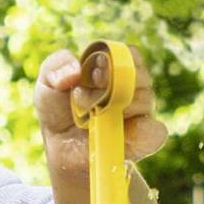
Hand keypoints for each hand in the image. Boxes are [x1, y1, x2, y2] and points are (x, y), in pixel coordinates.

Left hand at [35, 45, 169, 185]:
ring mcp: (142, 112)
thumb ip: (55, 66)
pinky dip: (138, 133)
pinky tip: (116, 134)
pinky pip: (156, 132)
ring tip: (91, 119)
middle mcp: (133, 86)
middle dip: (111, 87)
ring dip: (115, 110)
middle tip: (84, 100)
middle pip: (140, 75)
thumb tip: (75, 71)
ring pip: (146, 100)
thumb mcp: (47, 84)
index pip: (129, 55)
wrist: (61, 149)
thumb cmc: (58, 111)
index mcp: (114, 67)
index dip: (113, 63)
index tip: (92, 76)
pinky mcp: (146, 138)